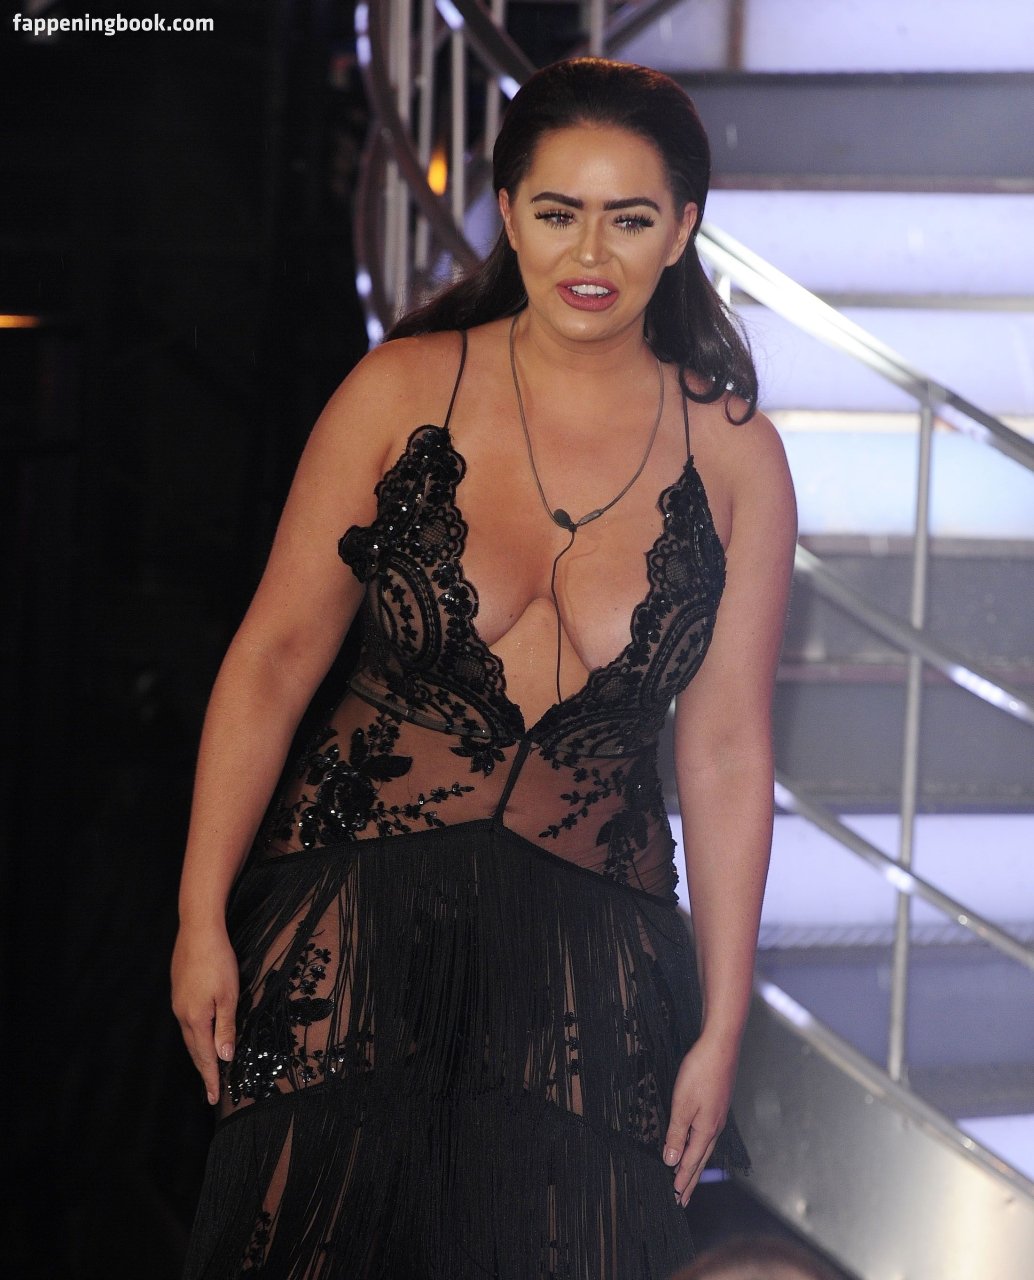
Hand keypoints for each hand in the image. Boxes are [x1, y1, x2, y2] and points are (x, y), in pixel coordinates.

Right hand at [171, 923, 238, 1105]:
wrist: (198, 930)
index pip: (204, 1057)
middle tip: (211, 1091)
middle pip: (193, 1050)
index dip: (211, 1077)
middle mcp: (182, 1014)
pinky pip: (187, 1022)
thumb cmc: (217, 961)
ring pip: (189, 1036)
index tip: (214, 1098)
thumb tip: (224, 1058)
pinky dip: (195, 1036)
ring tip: (207, 1069)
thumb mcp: (228, 995)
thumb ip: (225, 1028)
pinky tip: (200, 1036)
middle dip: (204, 1070)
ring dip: (199, 1054)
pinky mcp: (179, 991)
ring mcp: (178, 1002)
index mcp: (195, 1019)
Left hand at [662, 1036, 737, 1206]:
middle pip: (701, 1159)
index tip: (675, 1198)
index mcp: (706, 1130)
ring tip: (688, 1177)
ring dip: (695, 1164)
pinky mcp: (717, 1104)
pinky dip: (700, 1147)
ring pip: (705, 1147)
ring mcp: (718, 1115)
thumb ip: (677, 1133)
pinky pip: (707, 1133)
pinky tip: (698, 1144)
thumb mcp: (682, 1104)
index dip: (682, 1180)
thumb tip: (672, 1161)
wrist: (720, 1045)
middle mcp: (715, 1126)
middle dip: (690, 1179)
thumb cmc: (701, 1072)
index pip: (691, 1162)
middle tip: (683, 1199)